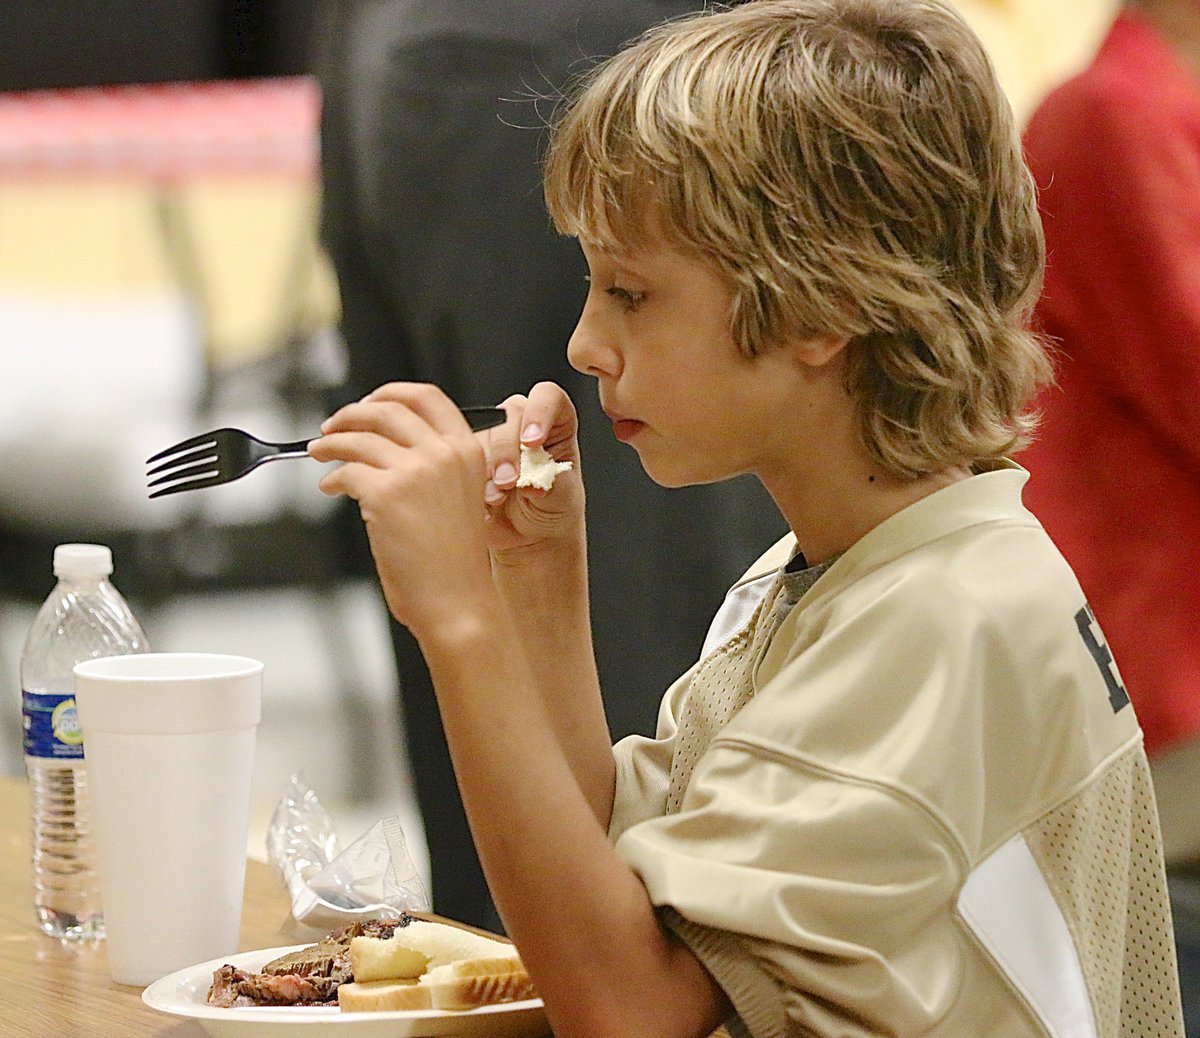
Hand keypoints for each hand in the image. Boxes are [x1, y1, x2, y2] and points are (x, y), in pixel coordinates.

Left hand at [310, 382, 501, 636]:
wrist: (458, 603)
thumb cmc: (455, 564)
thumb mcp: (458, 498)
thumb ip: (432, 467)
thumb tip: (382, 446)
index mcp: (468, 451)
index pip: (426, 398)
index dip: (390, 393)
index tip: (369, 401)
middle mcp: (444, 454)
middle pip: (386, 409)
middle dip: (351, 413)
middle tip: (332, 426)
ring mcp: (415, 472)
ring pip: (359, 437)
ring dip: (330, 443)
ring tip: (319, 453)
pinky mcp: (385, 495)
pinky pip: (345, 472)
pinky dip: (331, 478)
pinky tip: (330, 488)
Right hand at [479, 381, 584, 557]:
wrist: (530, 539)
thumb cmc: (554, 509)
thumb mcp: (562, 498)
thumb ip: (550, 482)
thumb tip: (532, 481)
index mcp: (555, 422)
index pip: (547, 397)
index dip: (539, 413)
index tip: (533, 442)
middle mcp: (522, 423)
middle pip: (509, 415)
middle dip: (507, 449)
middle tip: (509, 481)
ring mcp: (493, 439)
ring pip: (481, 435)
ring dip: (487, 468)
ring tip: (498, 498)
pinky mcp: (467, 457)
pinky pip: (459, 458)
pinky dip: (471, 481)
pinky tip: (484, 500)